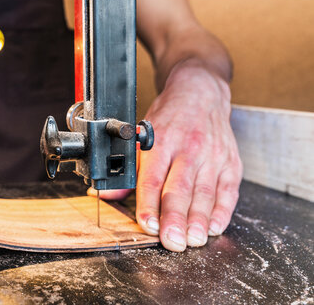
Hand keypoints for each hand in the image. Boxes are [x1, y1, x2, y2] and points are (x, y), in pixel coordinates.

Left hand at [90, 64, 241, 251]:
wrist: (200, 93)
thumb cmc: (169, 118)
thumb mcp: (141, 137)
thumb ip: (129, 171)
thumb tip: (106, 195)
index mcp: (161, 142)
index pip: (153, 178)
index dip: (149, 204)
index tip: (148, 225)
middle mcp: (188, 149)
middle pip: (180, 189)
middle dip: (175, 219)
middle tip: (172, 242)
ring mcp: (212, 156)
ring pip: (205, 193)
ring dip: (199, 221)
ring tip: (193, 241)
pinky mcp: (230, 162)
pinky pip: (228, 191)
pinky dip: (222, 211)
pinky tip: (215, 227)